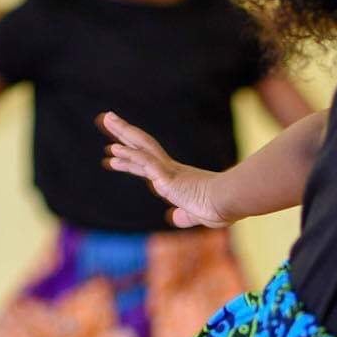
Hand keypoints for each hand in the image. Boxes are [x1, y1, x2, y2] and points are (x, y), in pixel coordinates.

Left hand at [99, 112, 226, 226]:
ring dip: (122, 134)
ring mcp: (169, 172)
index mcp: (176, 178)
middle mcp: (170, 170)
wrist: (231, 202)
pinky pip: (145, 164)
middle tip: (107, 119)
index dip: (128, 158)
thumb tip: (174, 217)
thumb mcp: (199, 215)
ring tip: (106, 119)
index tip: (111, 152)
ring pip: (141, 149)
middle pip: (142, 146)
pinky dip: (129, 156)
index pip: (146, 164)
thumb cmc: (222, 208)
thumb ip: (185, 216)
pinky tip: (114, 149)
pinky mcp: (169, 178)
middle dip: (123, 133)